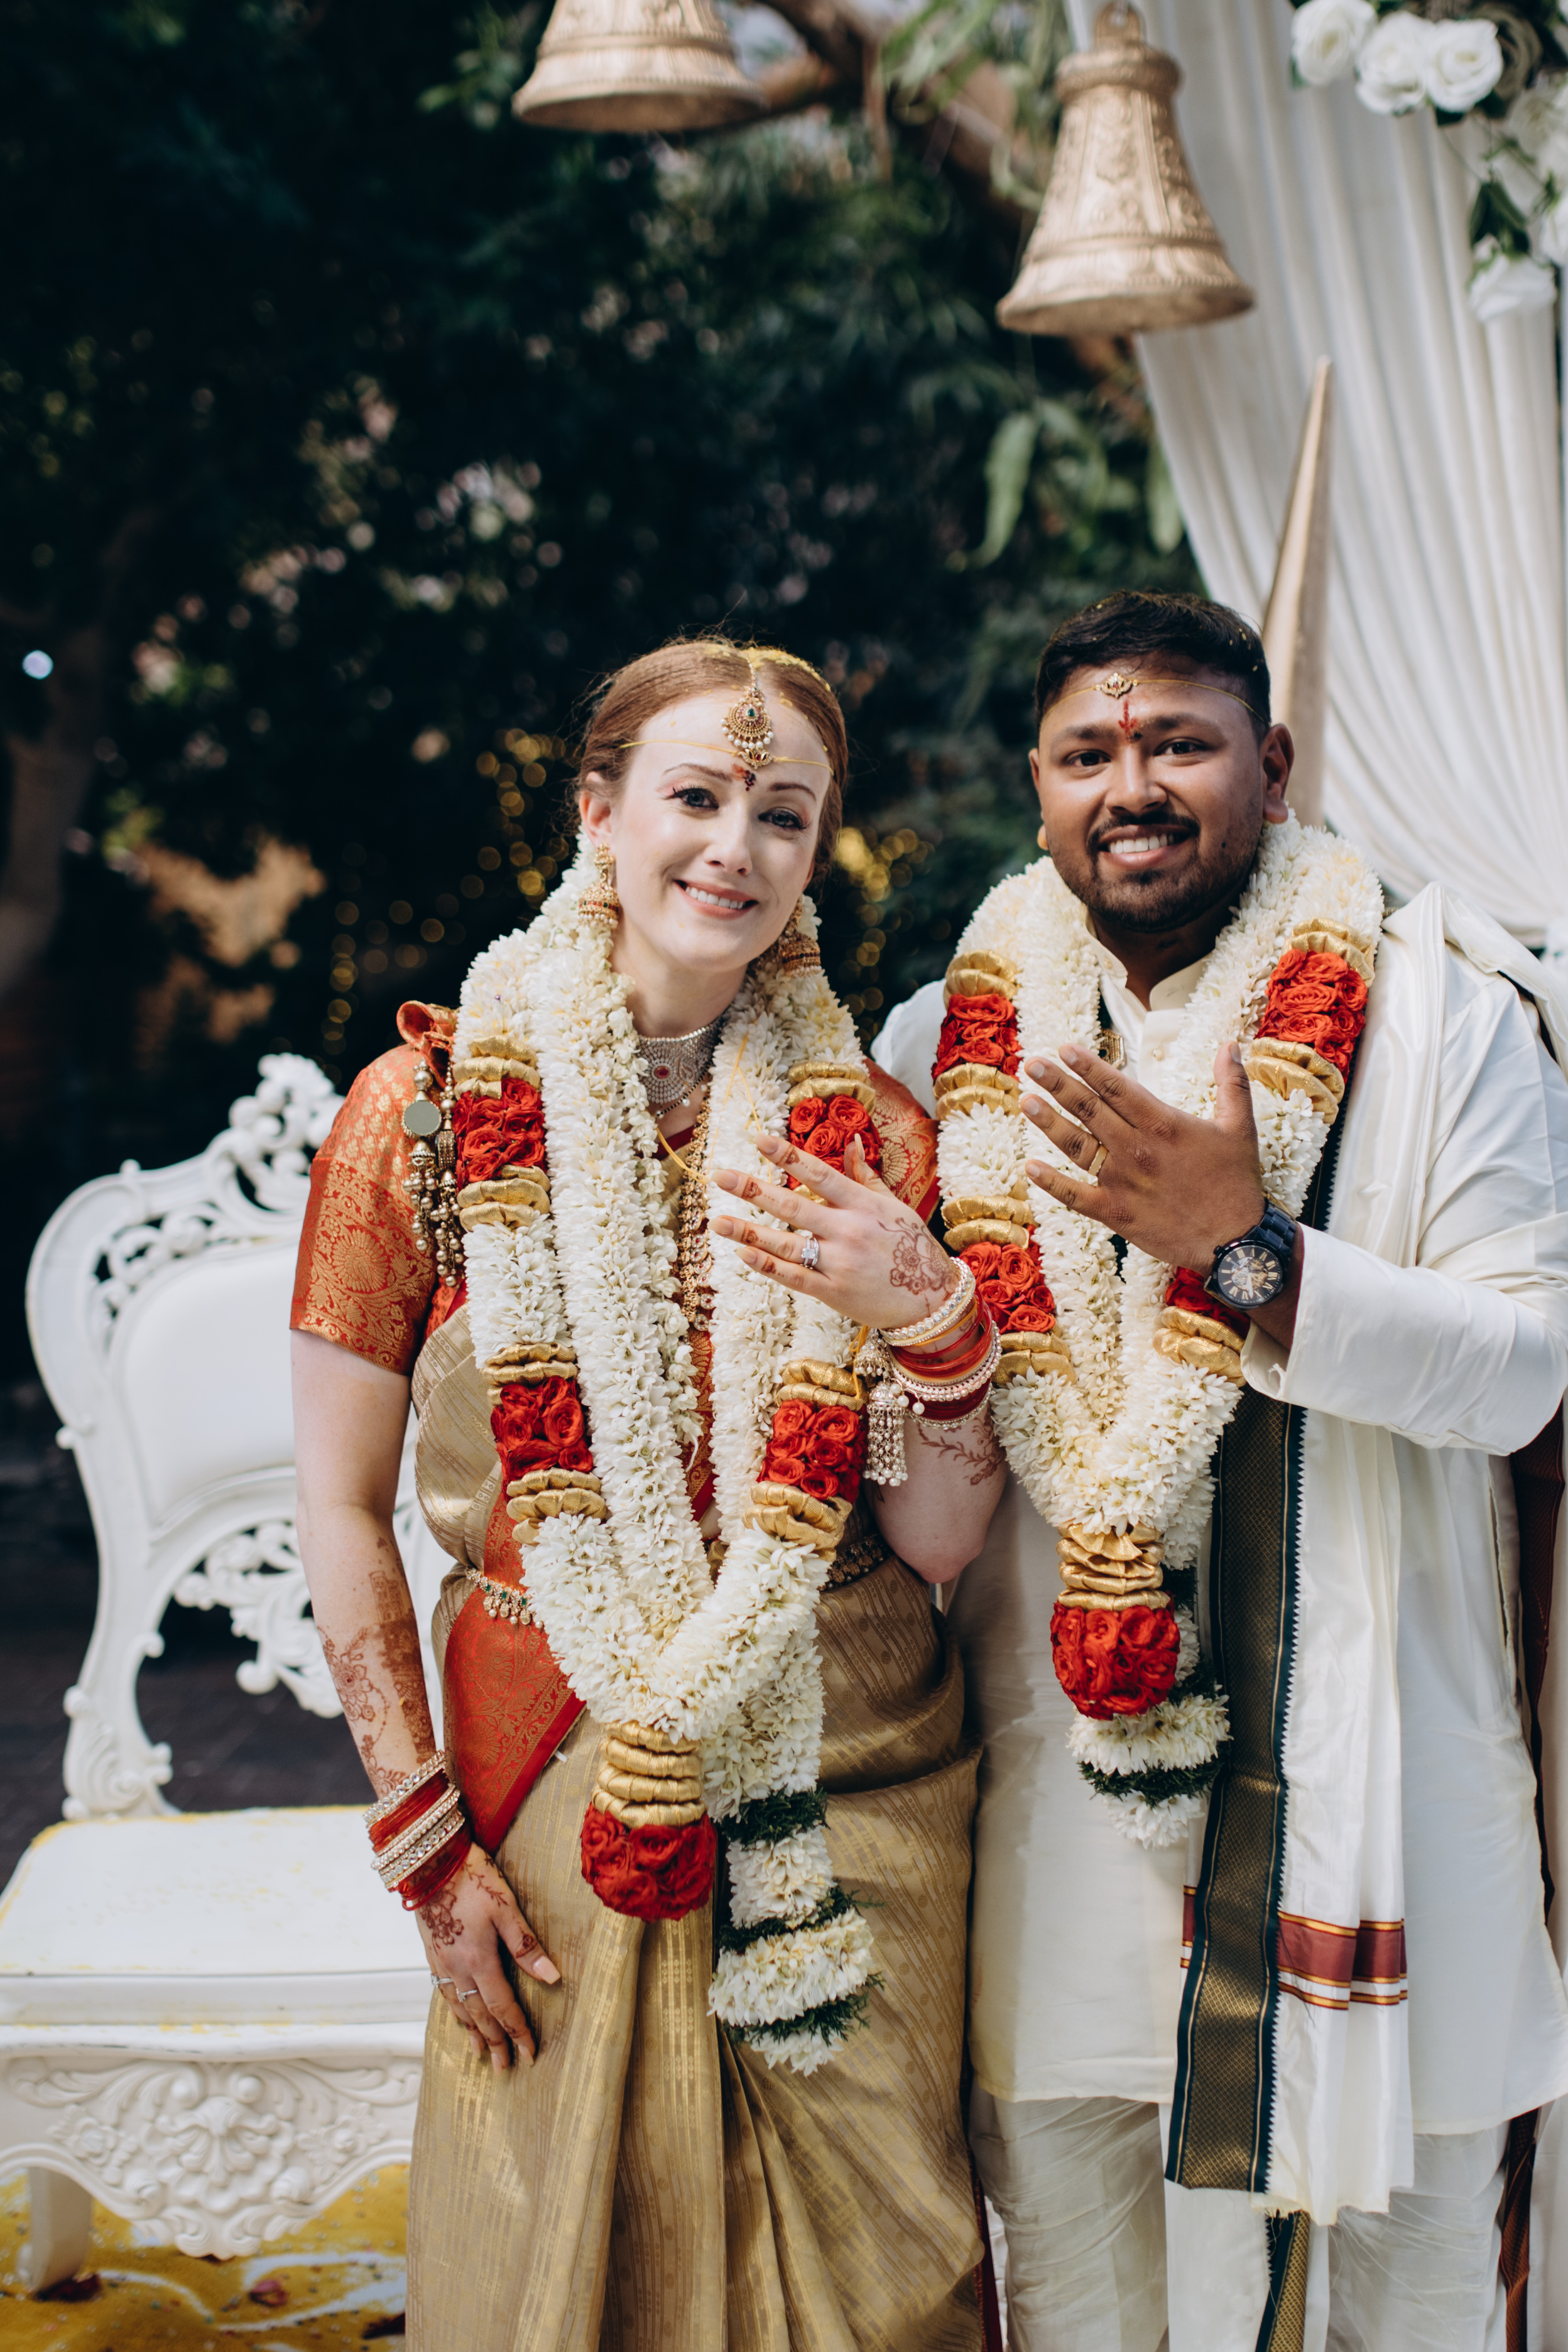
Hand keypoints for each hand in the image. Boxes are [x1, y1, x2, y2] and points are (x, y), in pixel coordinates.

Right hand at [416, 1843, 559, 2072]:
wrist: (429, 1860)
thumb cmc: (472, 1877)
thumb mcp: (506, 1906)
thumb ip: (526, 1945)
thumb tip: (552, 1978)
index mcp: (479, 1960)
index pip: (503, 2007)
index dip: (517, 2032)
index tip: (529, 2055)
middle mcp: (457, 1968)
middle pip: (480, 2015)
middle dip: (495, 2043)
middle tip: (504, 2068)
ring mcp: (440, 1962)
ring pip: (458, 2007)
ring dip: (472, 2033)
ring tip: (481, 2053)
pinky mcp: (430, 1952)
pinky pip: (443, 1992)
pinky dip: (454, 2011)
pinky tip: (458, 2015)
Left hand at [712, 1132, 957, 1331]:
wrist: (931, 1299)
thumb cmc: (911, 1248)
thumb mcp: (894, 1207)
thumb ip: (866, 1177)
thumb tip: (853, 1142)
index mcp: (863, 1205)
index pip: (819, 1174)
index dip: (787, 1156)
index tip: (760, 1140)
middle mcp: (848, 1231)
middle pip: (792, 1206)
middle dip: (753, 1189)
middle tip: (720, 1176)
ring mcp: (839, 1263)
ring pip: (785, 1244)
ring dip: (748, 1231)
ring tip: (717, 1221)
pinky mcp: (833, 1292)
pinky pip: (793, 1276)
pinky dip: (767, 1264)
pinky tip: (743, 1252)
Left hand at [1021, 1040, 1264, 1275]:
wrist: (1236, 1243)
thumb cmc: (1237, 1183)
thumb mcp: (1240, 1128)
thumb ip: (1232, 1083)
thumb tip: (1230, 1044)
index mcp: (1164, 1125)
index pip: (1118, 1087)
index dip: (1088, 1066)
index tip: (1064, 1048)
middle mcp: (1137, 1149)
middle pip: (1090, 1110)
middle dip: (1058, 1084)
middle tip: (1032, 1064)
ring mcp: (1123, 1182)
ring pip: (1078, 1146)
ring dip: (1048, 1123)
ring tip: (1025, 1101)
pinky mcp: (1116, 1214)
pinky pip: (1076, 1196)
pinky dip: (1052, 1183)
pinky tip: (1030, 1167)